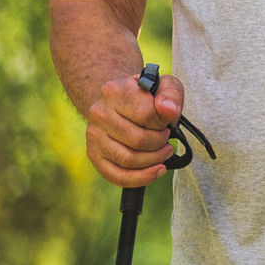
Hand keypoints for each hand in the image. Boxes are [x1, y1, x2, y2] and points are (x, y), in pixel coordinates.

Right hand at [84, 70, 183, 186]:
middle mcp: (99, 112)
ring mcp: (94, 135)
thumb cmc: (147, 96)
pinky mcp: (94, 155)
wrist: (122, 102)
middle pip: (138, 140)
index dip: (163, 122)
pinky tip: (157, 170)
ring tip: (164, 151)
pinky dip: (141, 178)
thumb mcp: (165, 86)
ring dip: (154, 160)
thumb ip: (170, 94)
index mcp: (114, 91)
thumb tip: (169, 111)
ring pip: (128, 159)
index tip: (166, 121)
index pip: (146, 114)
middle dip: (160, 142)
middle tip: (166, 137)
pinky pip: (117, 176)